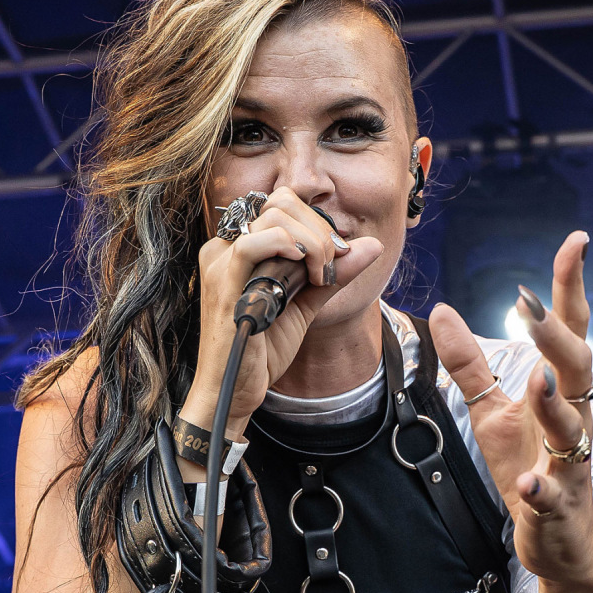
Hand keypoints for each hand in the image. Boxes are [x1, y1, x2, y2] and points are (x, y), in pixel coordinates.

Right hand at [182, 187, 383, 434]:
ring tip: (320, 276)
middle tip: (331, 269)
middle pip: (280, 202)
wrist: (235, 390)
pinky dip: (287, 247)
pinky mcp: (222, 282)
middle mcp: (225, 246)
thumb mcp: (306, 304)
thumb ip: (334, 274)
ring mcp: (220, 262)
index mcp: (239, 246)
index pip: (282, 203)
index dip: (316, 223)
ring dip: (311, 241)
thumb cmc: (262, 349)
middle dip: (319, 230)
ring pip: (272, 216)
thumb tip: (372, 245)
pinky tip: (303, 270)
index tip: (336, 258)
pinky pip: (253, 243)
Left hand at [430, 230, 592, 584]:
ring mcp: (568, 464)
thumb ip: (469, 364)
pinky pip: (552, 495)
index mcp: (560, 391)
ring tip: (539, 380)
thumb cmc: (528, 466)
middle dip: (557, 338)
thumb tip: (440, 310)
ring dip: (553, 406)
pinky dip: (541, 488)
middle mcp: (572, 419)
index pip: (569, 331)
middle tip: (532, 307)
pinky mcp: (558, 506)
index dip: (570, 288)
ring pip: (571, 429)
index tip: (576, 240)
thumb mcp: (492, 412)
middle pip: (578, 369)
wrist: (558, 542)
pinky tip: (527, 484)